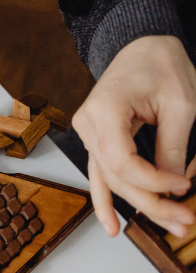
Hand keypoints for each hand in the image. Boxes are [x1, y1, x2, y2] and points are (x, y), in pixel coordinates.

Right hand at [72, 35, 195, 236]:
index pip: (122, 161)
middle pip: (115, 176)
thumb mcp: (180, 105)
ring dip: (136, 206)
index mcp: (105, 108)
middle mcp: (88, 123)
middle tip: (184, 221)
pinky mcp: (97, 138)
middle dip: (150, 202)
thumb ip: (173, 147)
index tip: (184, 186)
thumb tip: (174, 185)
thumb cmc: (161, 66)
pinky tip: (113, 225)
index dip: (153, 181)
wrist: (143, 45)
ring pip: (109, 179)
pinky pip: (100, 173)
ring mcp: (88, 132)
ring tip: (166, 226)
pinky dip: (107, 199)